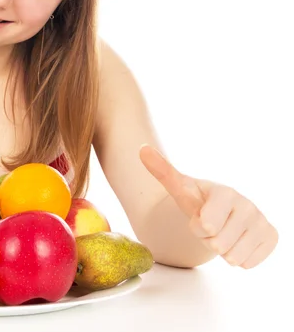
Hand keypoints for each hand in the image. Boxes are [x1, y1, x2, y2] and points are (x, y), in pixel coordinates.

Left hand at [139, 144, 277, 268]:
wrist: (220, 212)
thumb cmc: (197, 200)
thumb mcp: (179, 188)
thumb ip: (162, 170)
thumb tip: (142, 149)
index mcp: (226, 192)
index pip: (207, 224)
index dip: (198, 226)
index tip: (201, 216)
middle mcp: (248, 205)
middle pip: (219, 244)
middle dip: (209, 240)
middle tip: (210, 226)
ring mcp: (262, 221)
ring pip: (234, 256)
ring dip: (223, 250)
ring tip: (222, 233)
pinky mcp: (271, 237)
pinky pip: (249, 263)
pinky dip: (238, 258)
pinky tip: (235, 241)